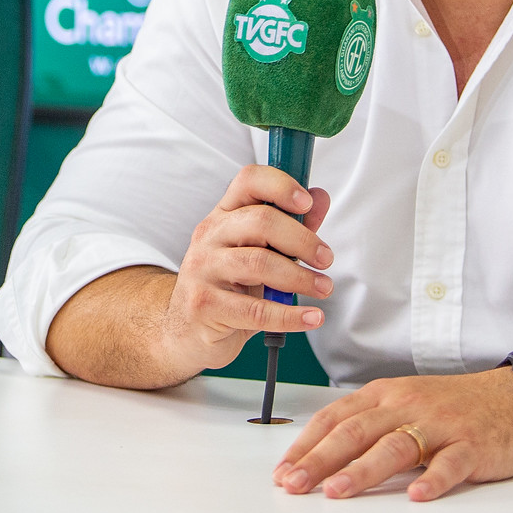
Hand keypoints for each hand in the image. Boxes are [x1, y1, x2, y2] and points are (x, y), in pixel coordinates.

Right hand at [156, 165, 332, 377]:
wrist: (187, 331)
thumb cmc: (227, 288)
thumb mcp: (257, 253)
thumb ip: (289, 227)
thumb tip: (320, 199)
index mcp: (223, 216)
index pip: (249, 181)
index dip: (281, 186)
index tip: (307, 203)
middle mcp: (209, 236)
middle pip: (261, 221)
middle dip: (302, 240)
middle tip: (325, 258)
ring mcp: (203, 269)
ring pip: (259, 263)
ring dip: (300, 277)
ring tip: (323, 288)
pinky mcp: (205, 305)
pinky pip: (255, 309)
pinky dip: (290, 315)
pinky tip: (311, 316)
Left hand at [276, 367, 512, 501]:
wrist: (512, 399)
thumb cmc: (450, 406)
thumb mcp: (402, 402)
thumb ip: (366, 423)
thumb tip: (319, 454)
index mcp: (384, 394)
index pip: (335, 418)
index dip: (306, 445)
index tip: (284, 471)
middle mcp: (406, 405)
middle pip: (356, 432)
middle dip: (320, 460)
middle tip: (296, 484)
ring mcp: (439, 425)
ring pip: (395, 446)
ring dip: (363, 470)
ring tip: (338, 491)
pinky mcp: (471, 445)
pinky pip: (450, 464)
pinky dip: (433, 480)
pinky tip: (417, 496)